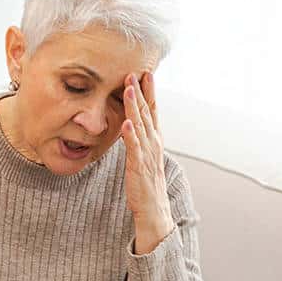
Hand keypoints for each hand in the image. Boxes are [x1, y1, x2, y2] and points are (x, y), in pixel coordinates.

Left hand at [122, 72, 174, 253]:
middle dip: (142, 92)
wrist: (153, 209)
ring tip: (130, 89)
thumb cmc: (146, 183)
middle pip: (148, 113)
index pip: (153, 111)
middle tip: (136, 72)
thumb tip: (131, 123)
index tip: (145, 73)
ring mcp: (147, 154)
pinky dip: (131, 134)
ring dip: (135, 106)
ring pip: (141, 125)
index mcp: (154, 140)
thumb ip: (138, 140)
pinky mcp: (139, 166)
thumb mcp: (143, 156)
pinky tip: (127, 122)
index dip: (149, 92)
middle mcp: (154, 143)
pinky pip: (134, 148)